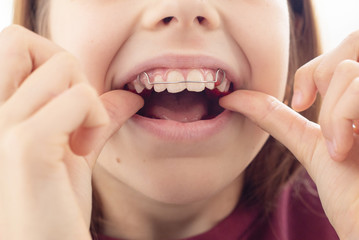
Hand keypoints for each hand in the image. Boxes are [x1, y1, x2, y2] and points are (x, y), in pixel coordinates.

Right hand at [0, 25, 142, 239]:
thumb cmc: (52, 205)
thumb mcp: (70, 154)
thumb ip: (90, 118)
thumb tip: (127, 95)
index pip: (12, 44)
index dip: (51, 66)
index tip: (68, 107)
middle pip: (22, 39)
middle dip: (64, 69)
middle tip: (75, 111)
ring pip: (61, 64)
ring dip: (84, 96)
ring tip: (82, 137)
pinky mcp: (26, 145)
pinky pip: (79, 98)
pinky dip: (95, 117)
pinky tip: (86, 148)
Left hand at [219, 31, 358, 239]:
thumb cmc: (351, 193)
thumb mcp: (310, 146)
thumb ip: (276, 119)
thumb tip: (232, 99)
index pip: (342, 48)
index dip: (313, 69)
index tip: (301, 104)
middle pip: (348, 44)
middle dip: (321, 80)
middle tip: (322, 124)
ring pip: (348, 71)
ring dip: (331, 115)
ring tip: (340, 149)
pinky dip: (341, 119)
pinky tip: (348, 148)